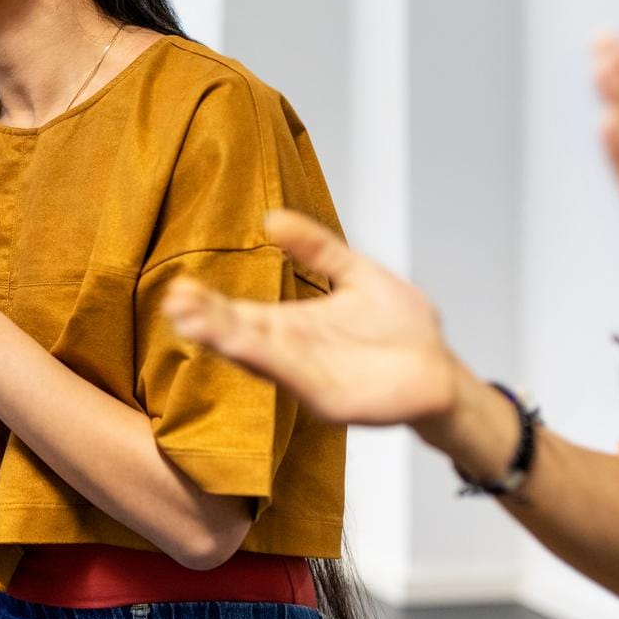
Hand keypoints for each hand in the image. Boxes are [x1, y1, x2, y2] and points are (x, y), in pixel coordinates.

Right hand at [161, 208, 458, 427]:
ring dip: (226, 342)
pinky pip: (294, 378)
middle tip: (175, 302)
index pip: (240, 312)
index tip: (180, 287)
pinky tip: (242, 347)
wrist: (444, 371)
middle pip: (241, 335)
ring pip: (259, 358)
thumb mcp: (356, 273)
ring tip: (191, 322)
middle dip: (207, 321)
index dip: (210, 303)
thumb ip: (318, 248)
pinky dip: (267, 362)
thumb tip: (272, 219)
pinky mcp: (331, 400)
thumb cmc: (403, 328)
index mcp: (292, 324)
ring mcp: (308, 378)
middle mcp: (292, 352)